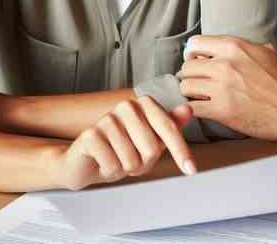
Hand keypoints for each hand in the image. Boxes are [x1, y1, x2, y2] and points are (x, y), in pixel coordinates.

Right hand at [53, 97, 195, 189]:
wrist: (85, 161)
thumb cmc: (121, 150)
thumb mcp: (150, 141)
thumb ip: (170, 126)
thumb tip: (188, 110)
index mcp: (144, 104)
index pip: (169, 129)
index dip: (181, 151)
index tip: (191, 170)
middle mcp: (126, 106)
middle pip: (152, 149)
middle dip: (143, 164)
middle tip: (130, 159)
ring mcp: (107, 118)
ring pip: (132, 160)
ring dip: (125, 169)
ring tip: (115, 159)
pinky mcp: (90, 135)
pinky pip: (113, 165)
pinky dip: (110, 172)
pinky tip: (102, 162)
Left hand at [177, 36, 276, 139]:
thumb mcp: (266, 52)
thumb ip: (244, 45)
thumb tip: (228, 44)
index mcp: (233, 46)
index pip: (194, 43)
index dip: (193, 54)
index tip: (198, 63)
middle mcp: (224, 63)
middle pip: (186, 66)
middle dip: (190, 76)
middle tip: (198, 83)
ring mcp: (221, 87)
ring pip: (185, 86)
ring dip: (190, 93)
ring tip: (200, 97)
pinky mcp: (221, 110)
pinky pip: (192, 107)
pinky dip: (194, 110)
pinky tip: (204, 110)